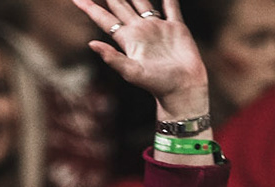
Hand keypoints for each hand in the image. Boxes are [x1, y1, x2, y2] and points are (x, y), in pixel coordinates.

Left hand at [72, 0, 209, 122]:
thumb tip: (90, 44)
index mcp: (128, 39)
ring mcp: (158, 28)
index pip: (105, 19)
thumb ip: (112, 58)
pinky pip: (171, 8)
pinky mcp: (176, 28)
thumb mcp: (131, 72)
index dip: (91, 8)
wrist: (184, 89)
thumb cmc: (157, 84)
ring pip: (143, 2)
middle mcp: (140, 30)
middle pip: (120, 5)